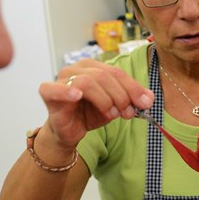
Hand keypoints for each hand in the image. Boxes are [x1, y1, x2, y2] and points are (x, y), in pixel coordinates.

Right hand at [37, 59, 154, 147]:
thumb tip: (149, 99)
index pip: (117, 72)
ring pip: (88, 82)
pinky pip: (56, 88)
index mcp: (93, 67)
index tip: (146, 103)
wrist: (70, 132)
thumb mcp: (115, 106)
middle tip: (128, 113)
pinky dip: (67, 91)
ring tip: (112, 114)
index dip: (133, 88)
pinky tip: (77, 96)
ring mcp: (62, 78)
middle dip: (121, 95)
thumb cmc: (90, 114)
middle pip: (104, 76)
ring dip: (105, 99)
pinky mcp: (49, 92)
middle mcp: (77, 68)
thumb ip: (131, 99)